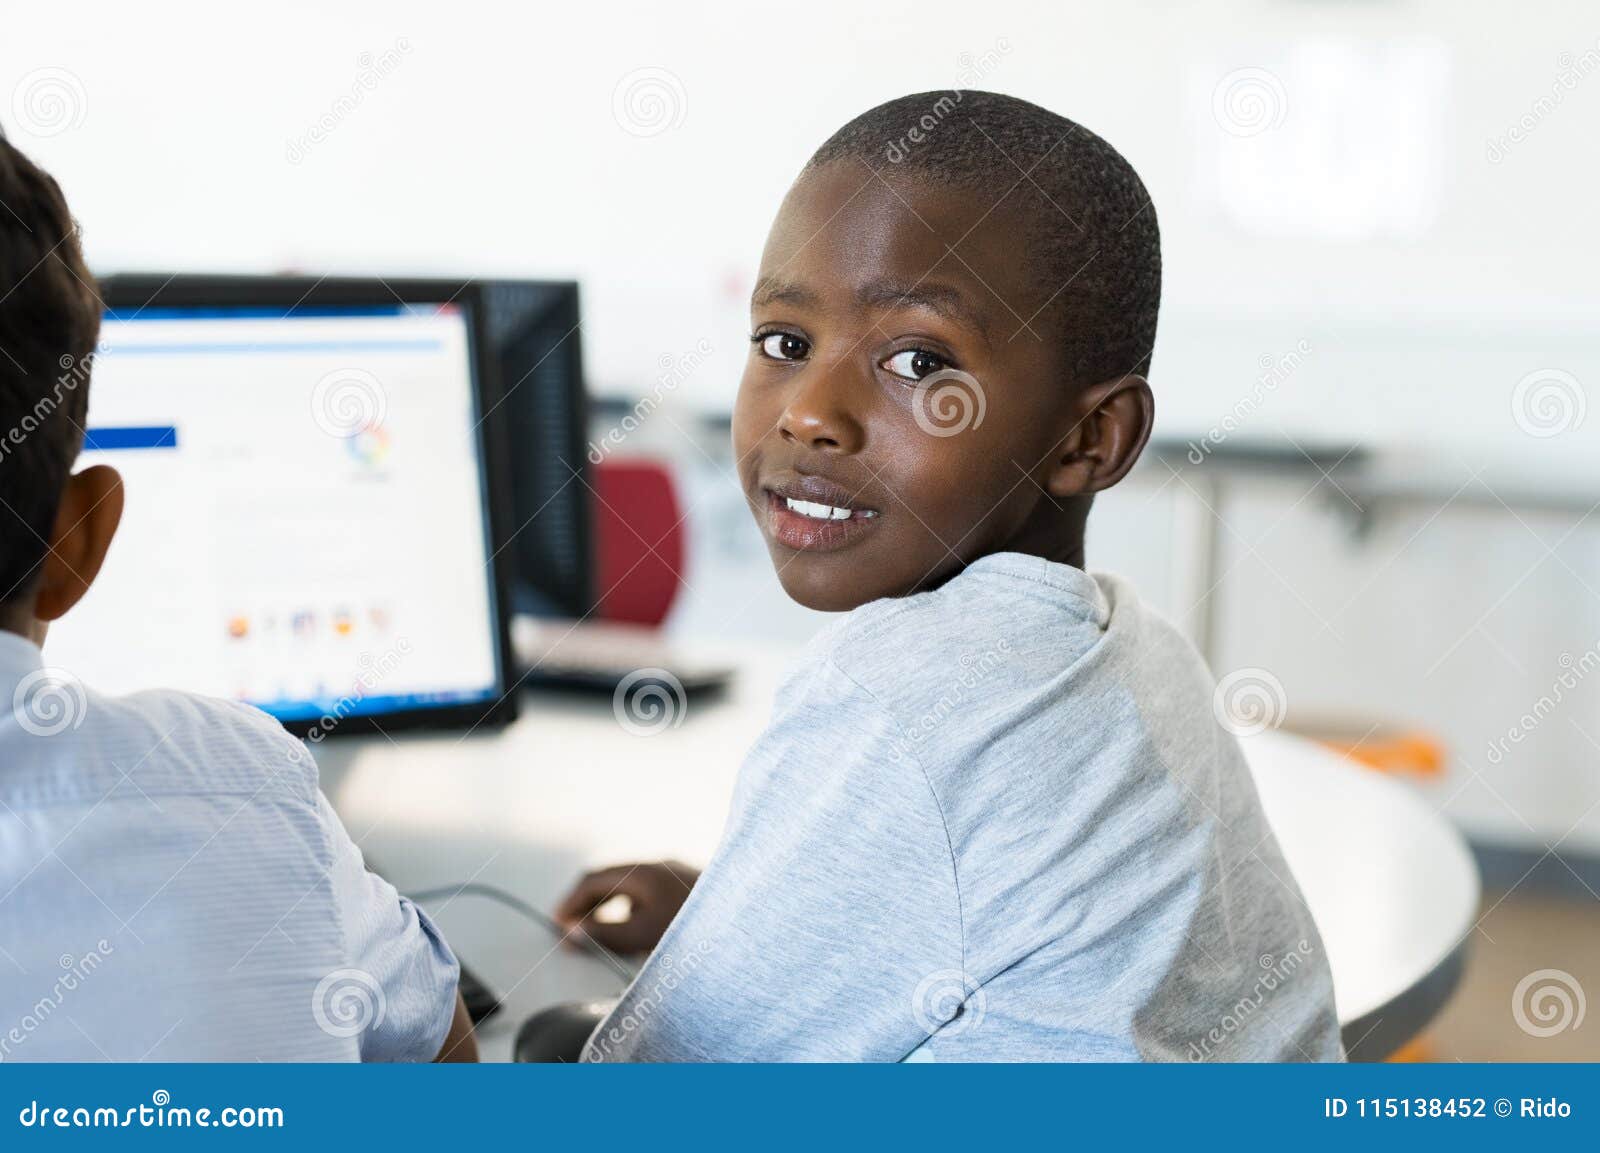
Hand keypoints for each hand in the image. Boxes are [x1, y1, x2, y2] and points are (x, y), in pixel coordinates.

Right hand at [554, 861, 699, 954]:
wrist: (751, 922)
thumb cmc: (700, 928)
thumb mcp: (643, 935)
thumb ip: (604, 933)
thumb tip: (573, 931)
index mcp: (644, 871)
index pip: (594, 879)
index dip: (571, 902)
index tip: (558, 923)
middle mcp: (660, 867)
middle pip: (612, 881)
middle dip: (589, 905)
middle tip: (572, 930)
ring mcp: (677, 876)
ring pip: (633, 889)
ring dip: (611, 909)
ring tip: (599, 935)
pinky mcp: (692, 891)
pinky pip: (651, 896)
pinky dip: (633, 911)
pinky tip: (636, 934)